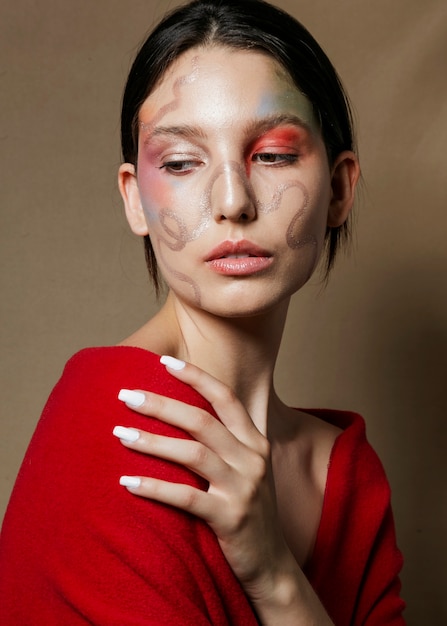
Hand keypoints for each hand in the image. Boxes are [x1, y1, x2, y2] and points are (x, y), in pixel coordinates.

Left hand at [113, 355, 293, 594]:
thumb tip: (185, 413)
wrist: (271, 562)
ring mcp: (243, 489)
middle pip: (202, 421)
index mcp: (255, 442)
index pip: (225, 398)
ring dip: (152, 441)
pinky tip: (126, 482)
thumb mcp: (247, 468)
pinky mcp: (229, 518)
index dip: (196, 378)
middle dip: (162, 405)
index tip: (163, 362)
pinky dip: (154, 487)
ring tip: (120, 432)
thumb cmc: (249, 509)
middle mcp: (252, 459)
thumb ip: (227, 441)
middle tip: (126, 395)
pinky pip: (186, 498)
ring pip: (192, 454)